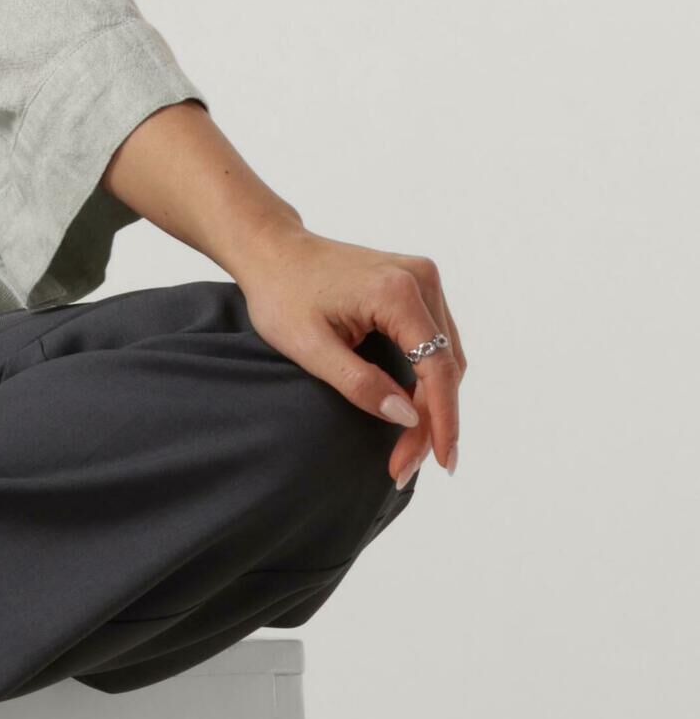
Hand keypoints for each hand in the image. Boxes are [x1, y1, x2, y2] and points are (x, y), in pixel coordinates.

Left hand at [228, 222, 464, 484]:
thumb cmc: (281, 295)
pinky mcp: (416, 285)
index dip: (440, 420)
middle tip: (407, 467)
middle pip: (445, 365)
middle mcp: (421, 279)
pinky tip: (413, 410)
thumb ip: (358, 383)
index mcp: (397, 291)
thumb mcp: (309, 348)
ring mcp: (423, 279)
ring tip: (411, 449)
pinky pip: (435, 341)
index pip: (436, 367)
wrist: (272, 251)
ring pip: (446, 356)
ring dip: (433, 403)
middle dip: (432, 421)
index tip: (439, 462)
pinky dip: (427, 378)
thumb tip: (408, 417)